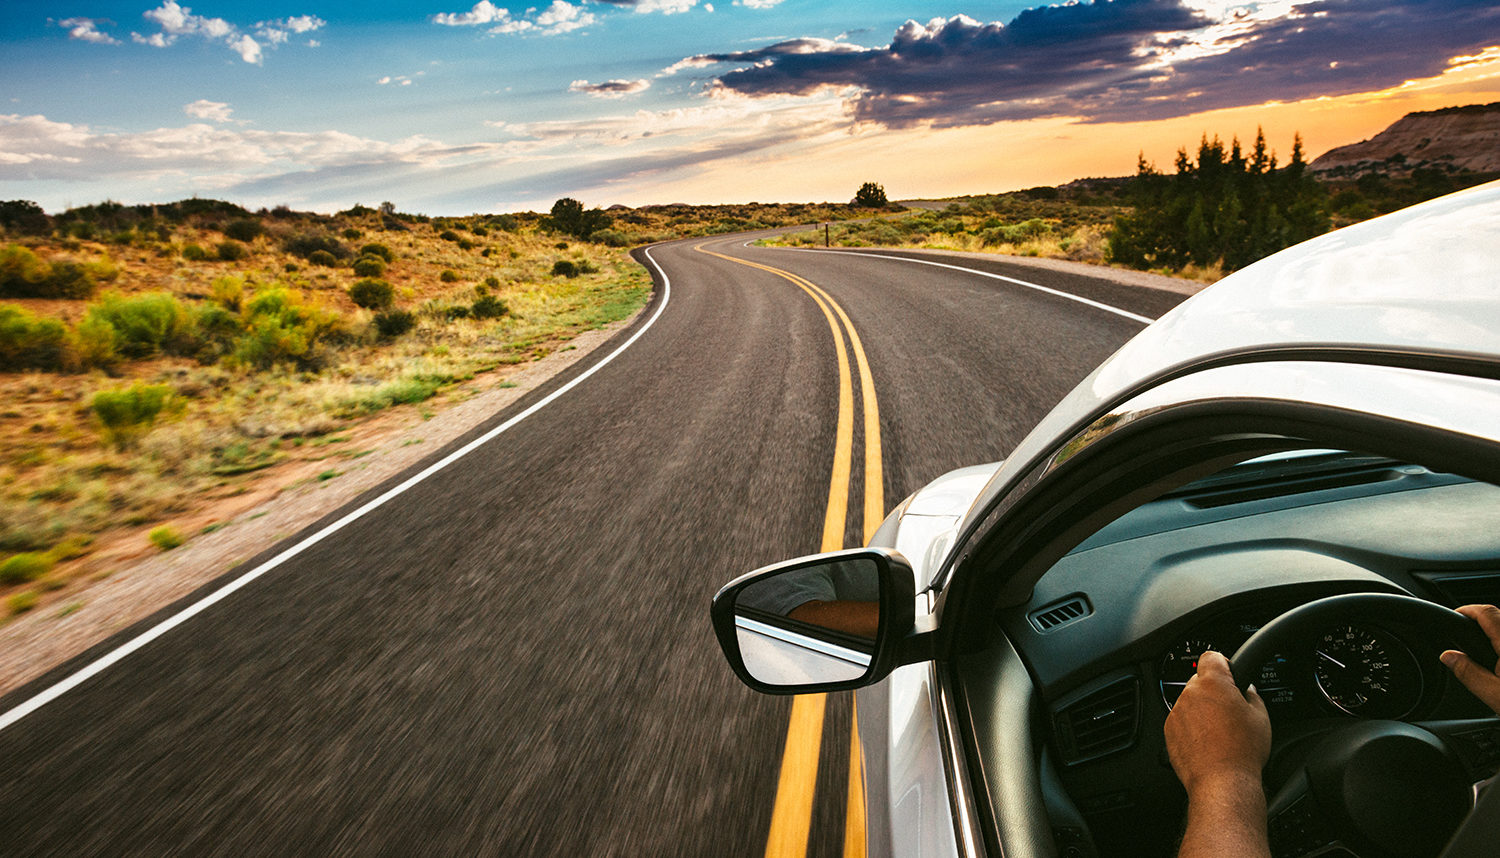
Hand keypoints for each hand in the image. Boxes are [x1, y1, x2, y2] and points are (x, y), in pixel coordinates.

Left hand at [1165, 651, 1270, 794]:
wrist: (1223, 781)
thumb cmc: (1243, 751)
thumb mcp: (1261, 717)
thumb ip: (1252, 695)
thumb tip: (1247, 691)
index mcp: (1213, 683)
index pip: (1211, 656)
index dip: (1222, 663)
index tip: (1229, 673)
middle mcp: (1190, 693)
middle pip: (1200, 681)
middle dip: (1213, 691)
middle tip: (1230, 710)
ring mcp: (1177, 712)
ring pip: (1190, 702)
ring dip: (1201, 710)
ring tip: (1220, 732)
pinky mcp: (1169, 730)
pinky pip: (1181, 720)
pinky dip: (1191, 727)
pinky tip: (1208, 742)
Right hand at [1440, 604, 1499, 714]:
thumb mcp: (1496, 696)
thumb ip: (1469, 673)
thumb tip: (1448, 657)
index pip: (1485, 612)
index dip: (1465, 610)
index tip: (1453, 616)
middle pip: (1497, 615)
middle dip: (1478, 619)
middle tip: (1462, 631)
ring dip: (1492, 631)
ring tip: (1480, 646)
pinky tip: (1497, 660)